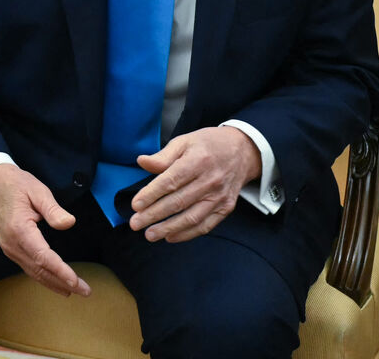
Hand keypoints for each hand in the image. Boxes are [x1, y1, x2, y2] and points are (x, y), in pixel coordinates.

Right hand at [0, 164, 89, 296]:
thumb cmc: (14, 184)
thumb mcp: (36, 190)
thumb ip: (53, 209)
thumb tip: (69, 223)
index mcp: (19, 229)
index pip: (42, 256)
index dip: (60, 270)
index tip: (75, 281)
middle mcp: (12, 243)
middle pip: (39, 269)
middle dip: (62, 282)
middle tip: (85, 291)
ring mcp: (9, 248)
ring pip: (33, 272)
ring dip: (54, 283)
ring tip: (74, 291)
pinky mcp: (10, 248)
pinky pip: (28, 267)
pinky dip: (43, 277)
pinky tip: (54, 282)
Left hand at [128, 126, 260, 242]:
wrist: (243, 151)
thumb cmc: (208, 145)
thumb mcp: (184, 141)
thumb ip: (163, 156)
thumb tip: (141, 162)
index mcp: (198, 161)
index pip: (171, 181)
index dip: (151, 194)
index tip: (135, 205)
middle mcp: (210, 181)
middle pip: (178, 202)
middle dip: (154, 215)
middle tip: (135, 223)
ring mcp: (220, 196)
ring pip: (191, 217)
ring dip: (169, 228)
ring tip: (149, 234)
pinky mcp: (226, 207)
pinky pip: (206, 225)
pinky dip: (187, 234)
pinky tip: (170, 237)